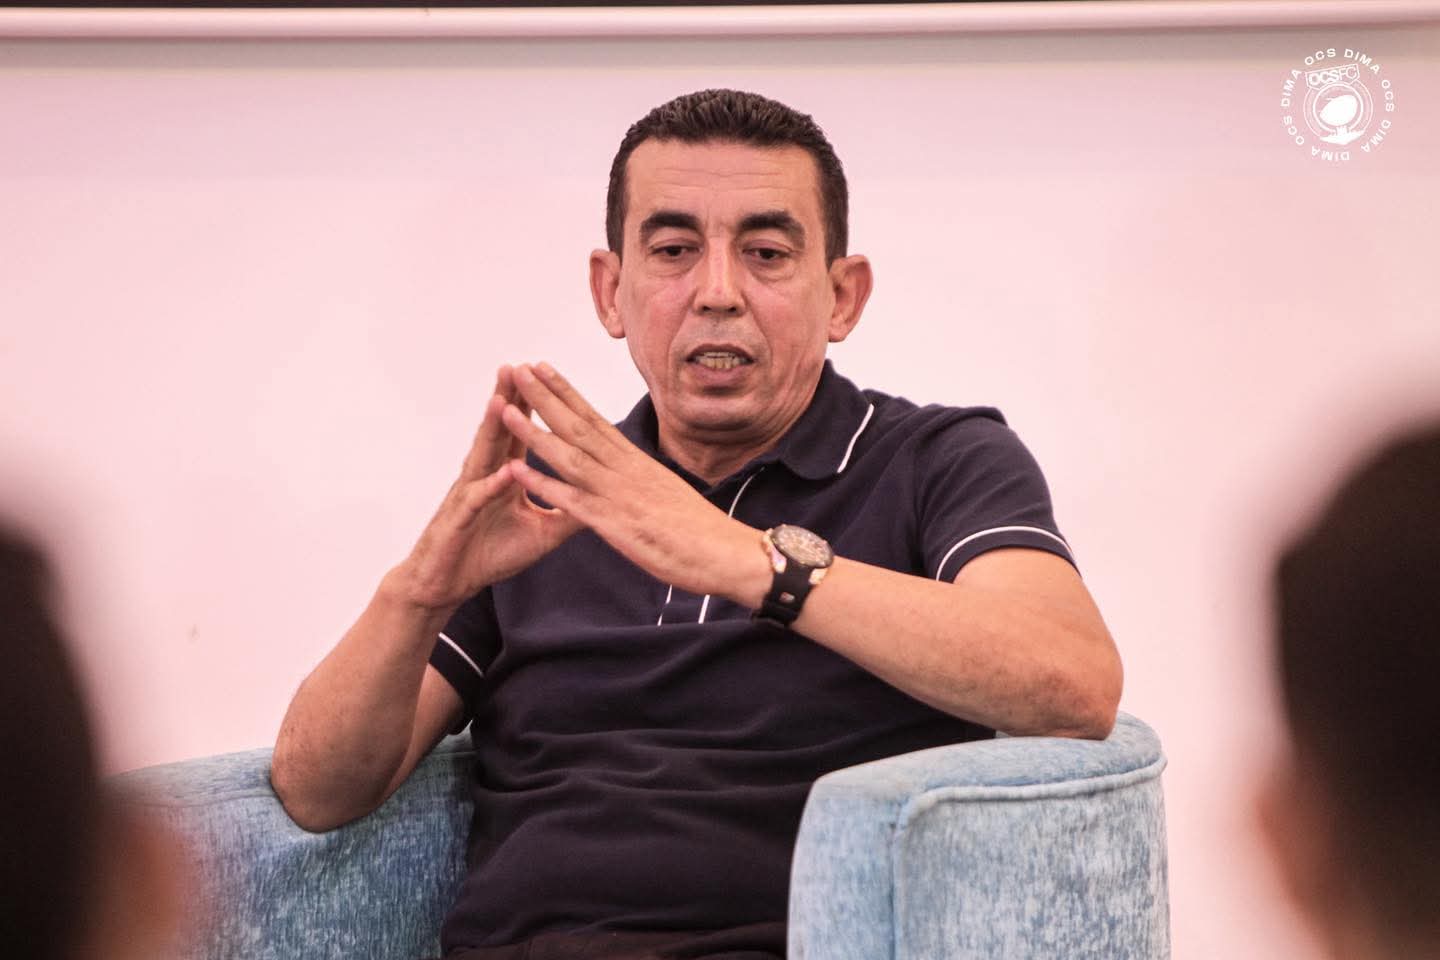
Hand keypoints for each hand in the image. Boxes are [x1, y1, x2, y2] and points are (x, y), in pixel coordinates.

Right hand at [392, 365, 582, 612]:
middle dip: (511, 400)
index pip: (523, 434)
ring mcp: (470, 495)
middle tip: (520, 367)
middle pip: (501, 432)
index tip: (548, 377)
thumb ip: (568, 512)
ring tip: (502, 399)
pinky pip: (477, 499)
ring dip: (492, 429)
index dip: (536, 408)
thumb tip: (605, 497)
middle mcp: (486, 477)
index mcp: (506, 476)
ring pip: (483, 455)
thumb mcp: (542, 534)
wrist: (449, 583)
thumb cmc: (491, 554)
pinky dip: (490, 485)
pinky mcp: (459, 519)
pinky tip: (504, 470)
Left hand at [501, 362, 770, 605]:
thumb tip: (628, 472)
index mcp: (637, 463)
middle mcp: (626, 470)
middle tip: (517, 370)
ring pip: (571, 457)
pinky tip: (518, 471)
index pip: (595, 419)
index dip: (567, 393)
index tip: (543, 369)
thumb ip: (640, 481)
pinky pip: (572, 501)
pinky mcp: (616, 525)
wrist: (729, 553)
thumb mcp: (665, 495)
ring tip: (506, 411)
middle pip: (579, 426)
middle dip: (545, 398)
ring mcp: (619, 495)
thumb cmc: (700, 531)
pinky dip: (544, 485)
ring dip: (536, 433)